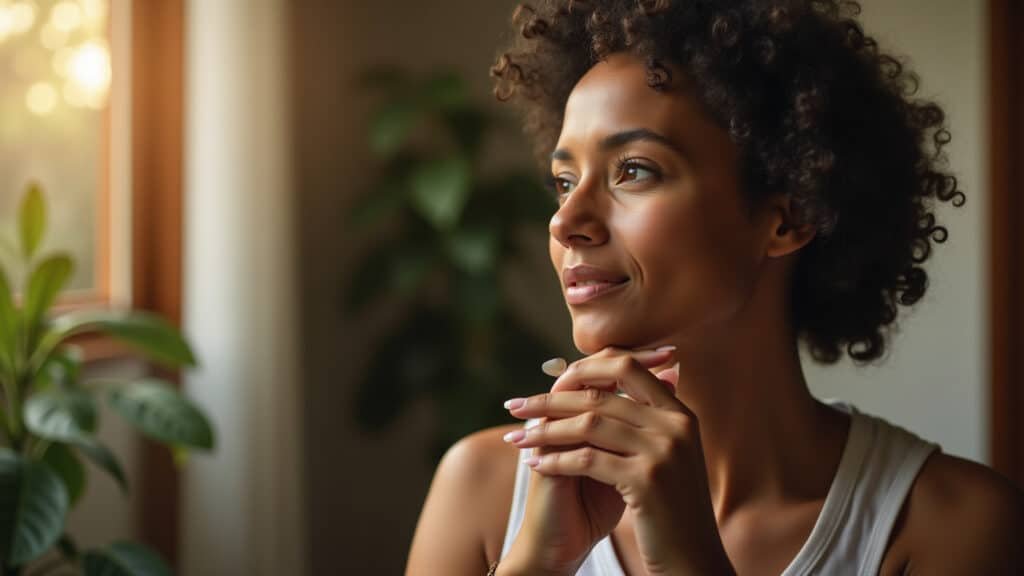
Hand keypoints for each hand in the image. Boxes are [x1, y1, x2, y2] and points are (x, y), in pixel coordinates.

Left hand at [503, 347, 733, 574]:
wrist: (693, 559)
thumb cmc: (672, 509)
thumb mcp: (668, 456)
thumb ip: (646, 419)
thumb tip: (612, 381)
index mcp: (681, 413)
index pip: (628, 367)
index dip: (584, 369)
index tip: (551, 381)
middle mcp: (676, 425)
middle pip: (601, 394)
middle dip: (550, 400)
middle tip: (516, 406)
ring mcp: (663, 452)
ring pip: (589, 424)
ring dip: (546, 430)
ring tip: (518, 437)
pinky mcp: (648, 481)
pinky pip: (588, 459)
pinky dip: (556, 460)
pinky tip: (535, 465)